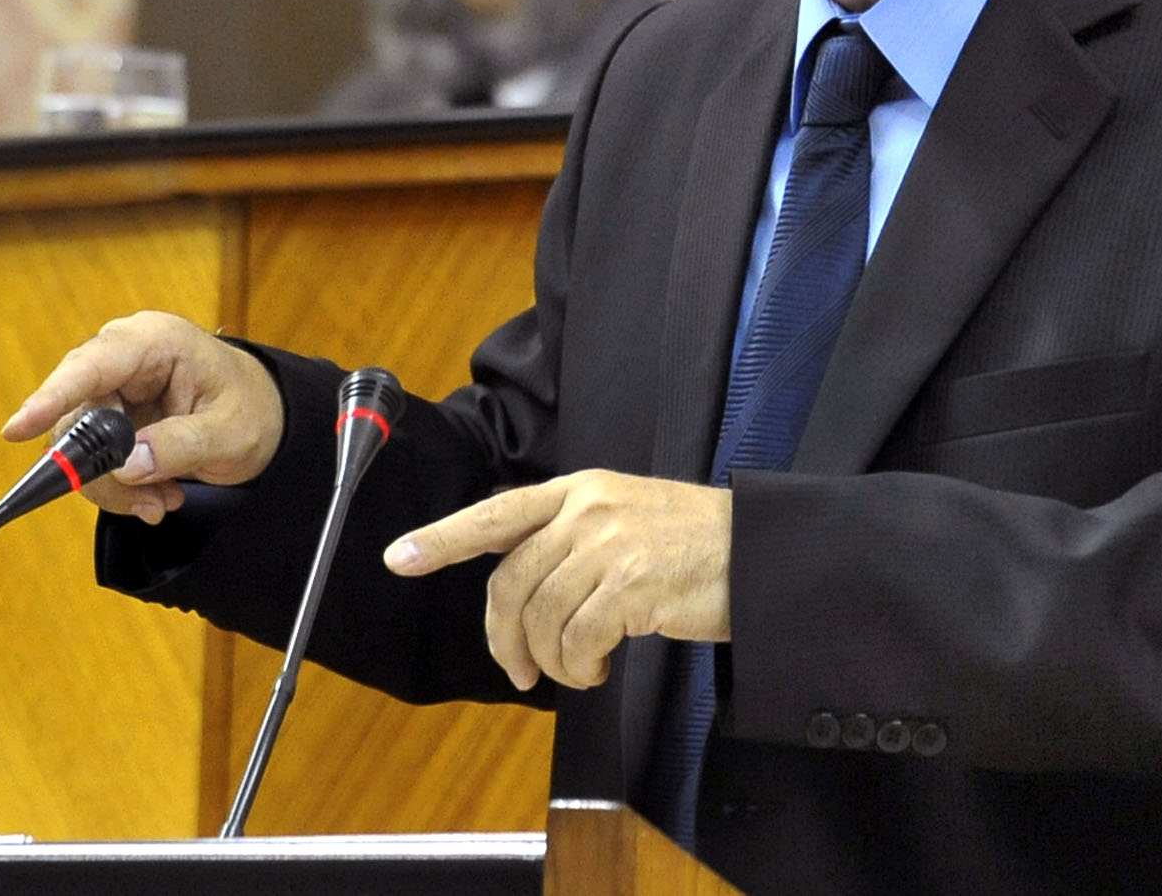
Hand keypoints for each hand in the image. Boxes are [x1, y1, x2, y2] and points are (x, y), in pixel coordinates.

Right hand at [1, 310, 283, 524]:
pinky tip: (157, 497)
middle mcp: (124, 358)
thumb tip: (124, 465)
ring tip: (162, 503)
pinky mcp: (110, 417)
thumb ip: (179, 446)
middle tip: (145, 504)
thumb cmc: (251, 409)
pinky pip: (93, 458)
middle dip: (102, 469)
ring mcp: (114, 388)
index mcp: (155, 342)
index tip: (18, 429)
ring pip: (78, 445)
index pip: (92, 365)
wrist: (263, 416)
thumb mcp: (229, 433)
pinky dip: (119, 486)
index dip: (52, 397)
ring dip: (114, 485)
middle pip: (77, 414)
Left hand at [384, 471, 729, 691]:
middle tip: (521, 672)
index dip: (443, 537)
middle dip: (503, 639)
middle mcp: (586, 510)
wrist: (761, 551)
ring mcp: (608, 545)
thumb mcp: (625, 516)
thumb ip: (572, 536)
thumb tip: (523, 591)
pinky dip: (579, 668)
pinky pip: (576, 641)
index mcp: (579, 489)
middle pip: (510, 583)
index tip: (399, 556)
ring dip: (553, 661)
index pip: (496, 512)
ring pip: (540, 618)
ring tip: (581, 669)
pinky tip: (601, 668)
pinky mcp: (631, 585)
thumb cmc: (694, 543)